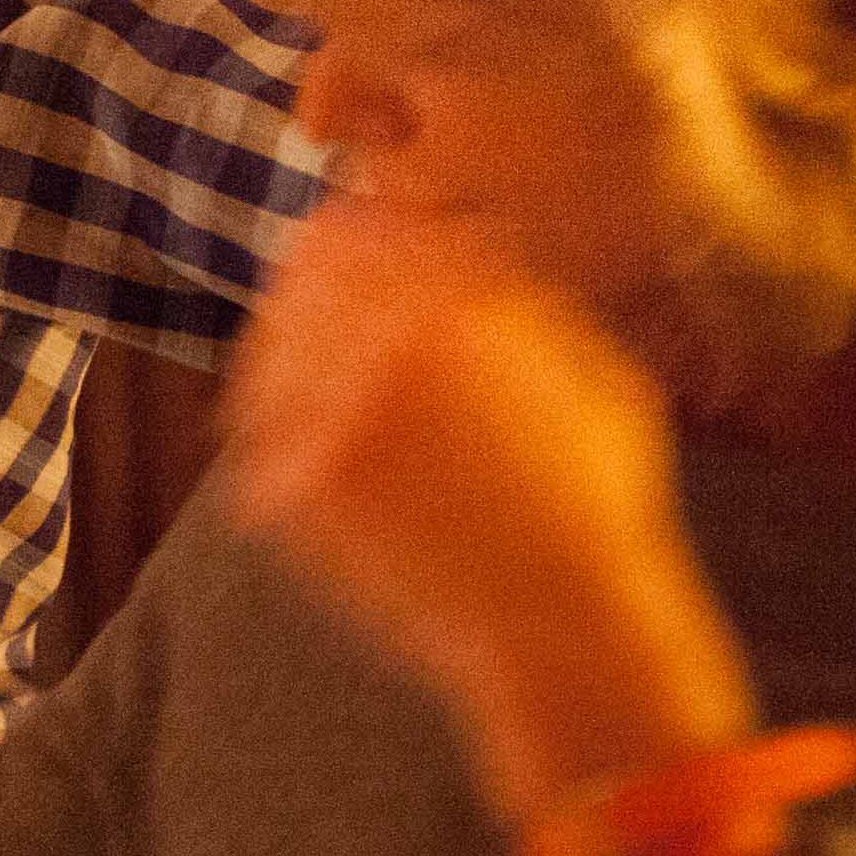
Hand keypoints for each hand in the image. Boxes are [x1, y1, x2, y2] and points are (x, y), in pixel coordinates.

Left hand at [223, 199, 754, 817]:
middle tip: (343, 340)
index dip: (349, 240)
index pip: (344, 223)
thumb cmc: (595, 504)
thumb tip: (446, 234)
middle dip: (317, 298)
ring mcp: (324, 418)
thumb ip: (515, 291)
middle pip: (296, 275)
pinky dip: (288, 448)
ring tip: (349, 412)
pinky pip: (260, 438)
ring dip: (296, 368)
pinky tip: (336, 473)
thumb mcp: (592, 367)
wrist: (566, 632)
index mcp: (457, 300)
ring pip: (266, 351)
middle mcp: (380, 344)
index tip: (356, 266)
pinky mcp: (288, 493)